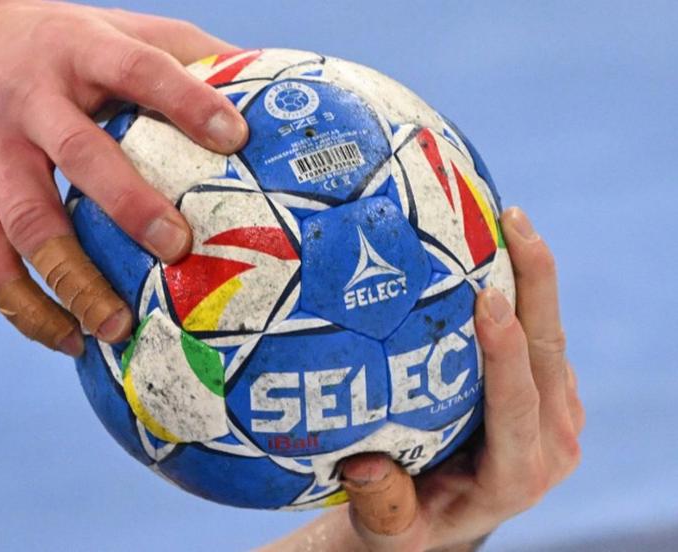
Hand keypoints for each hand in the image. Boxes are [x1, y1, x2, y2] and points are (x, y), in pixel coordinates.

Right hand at [0, 0, 246, 354]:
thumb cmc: (51, 44)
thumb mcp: (109, 27)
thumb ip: (177, 51)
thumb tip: (260, 83)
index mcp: (78, 51)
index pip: (138, 70)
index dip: (187, 102)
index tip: (235, 139)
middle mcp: (28, 100)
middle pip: (81, 157)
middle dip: (130, 207)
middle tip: (178, 250)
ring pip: (29, 225)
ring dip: (76, 283)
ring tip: (120, 328)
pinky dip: (27, 311)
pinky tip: (69, 338)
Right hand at [262, 207, 583, 551]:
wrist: (441, 521)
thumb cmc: (406, 523)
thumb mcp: (387, 532)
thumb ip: (380, 506)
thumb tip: (362, 464)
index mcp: (515, 478)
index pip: (515, 407)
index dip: (504, 352)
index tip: (486, 296)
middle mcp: (548, 447)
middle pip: (548, 355)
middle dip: (535, 285)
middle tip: (512, 223)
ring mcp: (557, 419)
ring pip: (551, 339)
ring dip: (535, 278)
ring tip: (510, 220)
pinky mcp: (551, 397)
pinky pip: (542, 340)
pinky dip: (526, 293)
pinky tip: (497, 251)